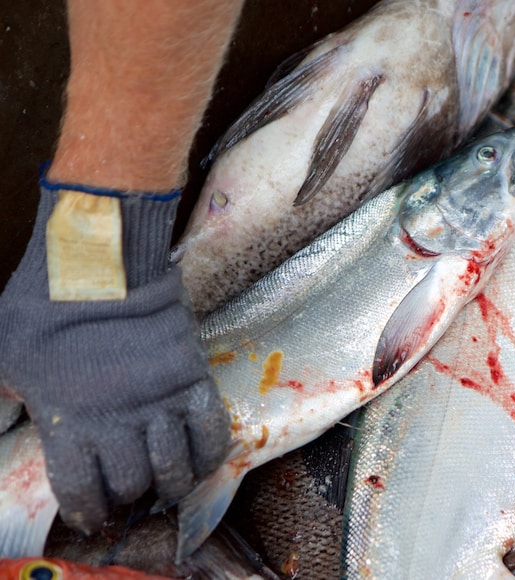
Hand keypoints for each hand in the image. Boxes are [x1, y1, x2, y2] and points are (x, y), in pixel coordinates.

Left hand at [0, 185, 229, 533]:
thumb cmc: (43, 305)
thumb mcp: (0, 356)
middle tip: (128, 493)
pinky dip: (209, 456)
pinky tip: (200, 463)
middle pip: (132, 482)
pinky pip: (212, 432)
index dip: (88, 510)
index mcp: (70, 422)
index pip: (82, 490)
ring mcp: (161, 401)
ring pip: (174, 466)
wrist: (101, 260)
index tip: (92, 515)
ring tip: (165, 488)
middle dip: (128, 495)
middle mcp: (119, 421)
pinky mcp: (193, 379)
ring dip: (170, 485)